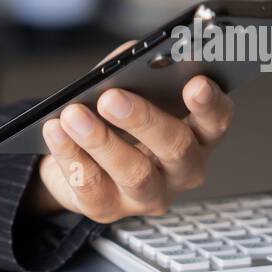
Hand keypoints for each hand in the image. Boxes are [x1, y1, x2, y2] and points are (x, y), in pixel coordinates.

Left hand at [30, 68, 234, 223]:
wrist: (73, 158)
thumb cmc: (112, 119)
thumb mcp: (126, 86)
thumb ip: (131, 69)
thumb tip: (125, 61)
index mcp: (198, 134)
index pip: (216, 120)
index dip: (210, 104)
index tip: (195, 83)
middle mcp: (182, 169)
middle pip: (176, 148)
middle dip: (143, 120)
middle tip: (112, 97)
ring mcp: (148, 194)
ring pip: (134, 173)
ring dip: (101, 141)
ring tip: (73, 114)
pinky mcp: (109, 209)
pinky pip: (91, 185)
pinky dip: (70, 155)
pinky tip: (55, 132)